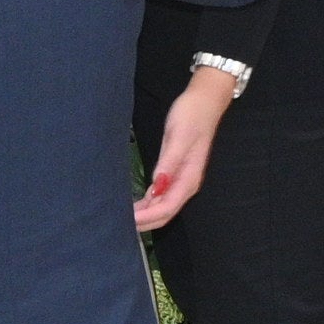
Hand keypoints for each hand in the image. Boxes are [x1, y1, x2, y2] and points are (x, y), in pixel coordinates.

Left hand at [133, 67, 239, 230]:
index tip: (129, 219)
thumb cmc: (192, 115)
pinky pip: (162, 195)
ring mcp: (182, 179)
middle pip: (166, 212)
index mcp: (189, 178)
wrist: (204, 101)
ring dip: (146, 214)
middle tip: (120, 222)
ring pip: (164, 206)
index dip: (149, 217)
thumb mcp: (178, 137)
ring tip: (123, 217)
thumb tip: (157, 187)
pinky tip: (136, 204)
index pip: (168, 207)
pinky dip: (149, 203)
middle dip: (146, 221)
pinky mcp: (176, 172)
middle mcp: (187, 183)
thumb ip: (168, 163)